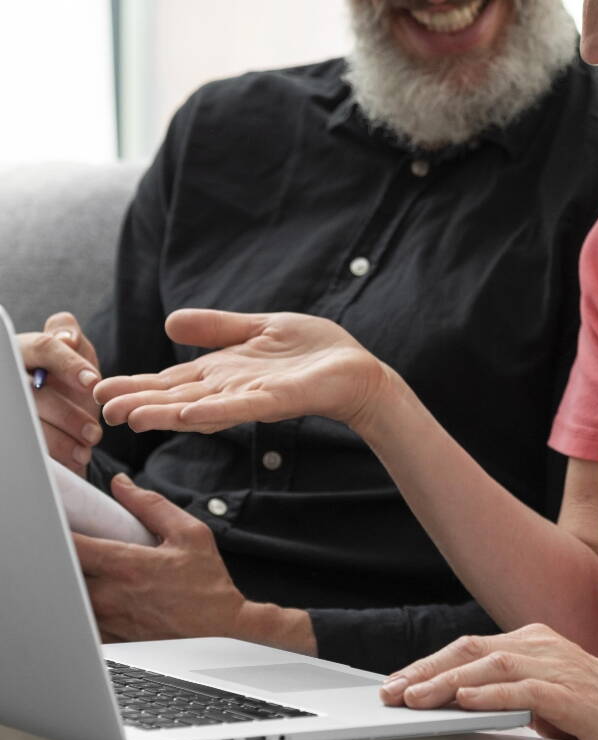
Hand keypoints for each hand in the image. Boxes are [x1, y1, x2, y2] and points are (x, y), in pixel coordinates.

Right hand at [18, 312, 102, 475]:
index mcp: (22, 350)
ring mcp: (10, 410)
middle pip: (33, 393)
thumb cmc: (70, 380)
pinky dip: (53, 455)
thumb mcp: (74, 351)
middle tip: (93, 432)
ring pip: (28, 424)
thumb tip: (66, 337)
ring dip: (61, 440)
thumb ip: (69, 334)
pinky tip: (73, 460)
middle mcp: (10, 378)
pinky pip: (27, 446)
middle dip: (67, 415)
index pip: (42, 347)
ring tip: (86, 449)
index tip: (93, 383)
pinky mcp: (11, 435)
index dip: (68, 364)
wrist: (66, 421)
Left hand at [76, 474, 314, 652]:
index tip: (55, 521)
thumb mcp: (189, 532)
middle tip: (70, 544)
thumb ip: (151, 505)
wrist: (220, 627)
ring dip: (73, 582)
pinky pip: (83, 622)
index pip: (74, 546)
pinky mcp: (111, 639)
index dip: (57, 532)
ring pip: (70, 599)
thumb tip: (121, 484)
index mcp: (128, 565)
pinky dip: (82, 607)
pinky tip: (98, 596)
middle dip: (62, 557)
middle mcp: (112, 595)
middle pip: (64, 575)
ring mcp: (108, 621)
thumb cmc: (207, 581)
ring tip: (88, 570)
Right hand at [93, 309, 390, 436]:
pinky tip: (189, 414)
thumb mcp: (258, 328)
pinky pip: (243, 407)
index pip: (172, 381)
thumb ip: (217, 327)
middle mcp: (231, 389)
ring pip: (202, 407)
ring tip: (131, 417)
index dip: (138, 384)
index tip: (100, 389)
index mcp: (223, 372)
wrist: (356, 369)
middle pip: (178, 398)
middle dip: (140, 403)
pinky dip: (216, 412)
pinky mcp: (279, 401)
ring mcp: (253, 397)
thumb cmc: (312, 352)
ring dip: (167, 413)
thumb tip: (169, 323)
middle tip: (100, 408)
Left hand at [380, 624, 597, 739]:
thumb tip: (472, 704)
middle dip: (425, 670)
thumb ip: (516, 694)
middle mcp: (541, 644)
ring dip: (445, 682)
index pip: (472, 648)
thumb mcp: (551, 697)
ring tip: (413, 698)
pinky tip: (463, 701)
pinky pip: (521, 689)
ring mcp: (556, 665)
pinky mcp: (570, 692)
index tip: (398, 682)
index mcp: (536, 642)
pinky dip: (488, 694)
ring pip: (488, 666)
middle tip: (389, 691)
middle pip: (470, 650)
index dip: (431, 664)